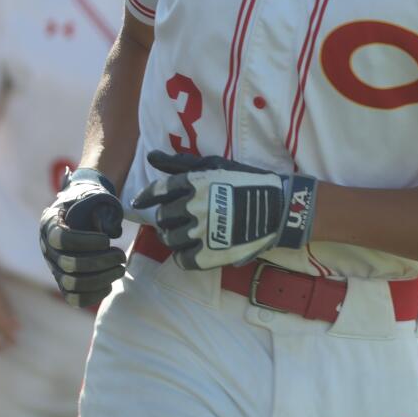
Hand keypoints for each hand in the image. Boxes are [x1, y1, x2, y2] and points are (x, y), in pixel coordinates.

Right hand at [39, 171, 125, 307]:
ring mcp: (54, 267)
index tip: (107, 240)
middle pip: (68, 264)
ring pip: (71, 283)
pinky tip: (110, 284)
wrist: (79, 212)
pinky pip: (73, 298)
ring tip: (120, 269)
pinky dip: (93, 295)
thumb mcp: (92, 197)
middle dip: (100, 262)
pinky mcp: (63, 283)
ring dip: (100, 279)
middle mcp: (48, 248)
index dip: (86, 242)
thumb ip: (100, 208)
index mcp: (51, 224)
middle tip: (121, 256)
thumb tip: (112, 231)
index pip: (61, 239)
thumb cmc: (88, 204)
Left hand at [131, 150, 317, 270]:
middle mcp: (193, 206)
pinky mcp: (209, 255)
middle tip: (175, 217)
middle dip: (166, 217)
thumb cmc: (245, 180)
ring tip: (183, 233)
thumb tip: (151, 156)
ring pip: (170, 239)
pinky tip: (192, 249)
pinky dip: (183, 256)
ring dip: (172, 236)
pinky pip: (183, 260)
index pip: (158, 191)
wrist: (277, 207)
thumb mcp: (214, 164)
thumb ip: (180, 162)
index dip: (147, 197)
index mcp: (193, 183)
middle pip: (162, 217)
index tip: (140, 202)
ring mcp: (200, 232)